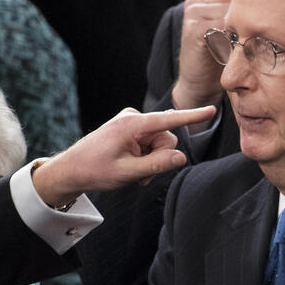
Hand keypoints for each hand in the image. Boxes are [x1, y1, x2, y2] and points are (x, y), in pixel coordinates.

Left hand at [31, 105, 215, 205]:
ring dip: (152, 160)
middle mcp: (133, 118)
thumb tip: (181, 157)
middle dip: (160, 157)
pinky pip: (149, 142)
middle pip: (167, 137)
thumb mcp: (128, 172)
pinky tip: (132, 166)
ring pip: (159, 142)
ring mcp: (131, 123)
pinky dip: (145, 157)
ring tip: (134, 173)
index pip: (169, 119)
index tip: (213, 109)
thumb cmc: (95, 170)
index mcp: (132, 124)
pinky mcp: (130, 129)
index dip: (193, 116)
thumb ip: (157, 164)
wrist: (72, 169)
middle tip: (142, 176)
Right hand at [173, 0, 242, 130]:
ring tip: (272, 19)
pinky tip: (251, 32)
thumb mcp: (232, 32)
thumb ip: (242, 12)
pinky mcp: (197, 24)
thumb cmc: (218, 61)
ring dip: (254, 14)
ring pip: (236, 1)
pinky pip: (228, 18)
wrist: (197, 86)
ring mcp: (196, 9)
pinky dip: (242, 27)